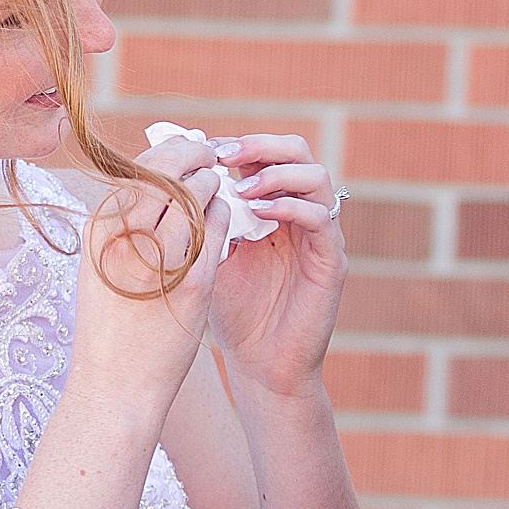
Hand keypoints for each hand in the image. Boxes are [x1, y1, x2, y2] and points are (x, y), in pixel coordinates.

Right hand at [68, 132, 227, 420]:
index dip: (169, 151)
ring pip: (197, 194)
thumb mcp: (101, 265)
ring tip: (217, 185)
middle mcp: (125, 239)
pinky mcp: (192, 284)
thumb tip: (153, 177)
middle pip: (169, 171)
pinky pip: (217, 230)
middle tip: (210, 153)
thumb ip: (122, 222)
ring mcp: (160, 260)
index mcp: (98, 230)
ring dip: (212, 184)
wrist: (115, 390)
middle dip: (194, 155)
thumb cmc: (109, 325)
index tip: (186, 149)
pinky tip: (225, 218)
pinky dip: (224, 216)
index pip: (139, 167)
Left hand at [207, 134, 347, 399]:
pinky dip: (291, 207)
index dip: (239, 143)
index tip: (205, 147)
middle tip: (223, 155)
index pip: (268, 152)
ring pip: (315, 176)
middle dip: (260, 145)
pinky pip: (322, 219)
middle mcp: (303, 212)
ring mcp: (321, 235)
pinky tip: (259, 214)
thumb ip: (206, 215)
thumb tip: (176, 170)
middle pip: (297, 151)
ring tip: (241, 188)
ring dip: (276, 173)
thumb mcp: (211, 253)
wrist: (259, 366)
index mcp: (275, 205)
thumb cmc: (232, 311)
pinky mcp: (332, 261)